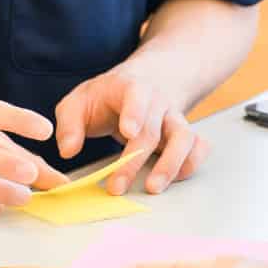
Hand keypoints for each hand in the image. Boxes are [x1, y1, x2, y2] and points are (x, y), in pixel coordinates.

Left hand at [55, 66, 208, 194]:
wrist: (146, 80)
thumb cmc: (107, 96)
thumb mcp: (80, 101)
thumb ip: (69, 124)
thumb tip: (68, 151)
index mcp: (131, 88)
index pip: (137, 96)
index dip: (135, 112)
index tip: (128, 131)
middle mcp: (158, 102)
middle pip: (153, 130)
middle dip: (135, 160)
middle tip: (117, 186)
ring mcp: (174, 118)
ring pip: (185, 137)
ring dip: (172, 164)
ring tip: (153, 187)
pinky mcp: (184, 134)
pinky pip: (199, 146)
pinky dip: (192, 162)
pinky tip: (176, 178)